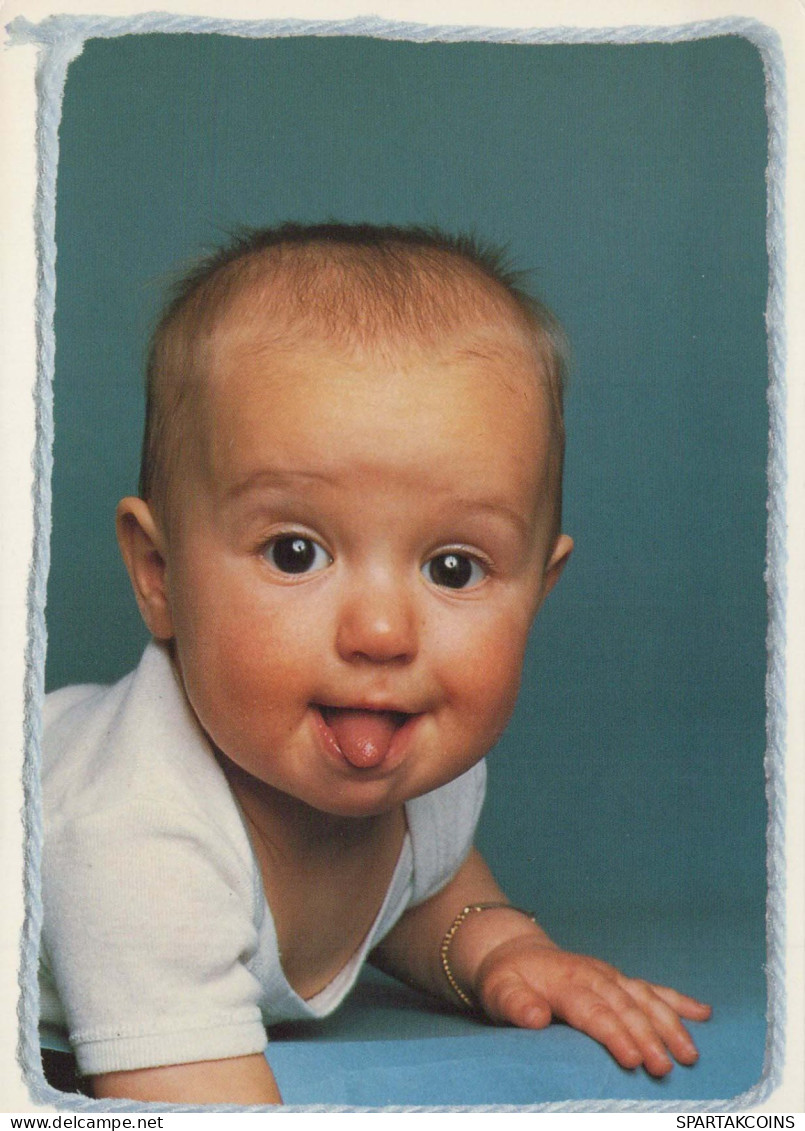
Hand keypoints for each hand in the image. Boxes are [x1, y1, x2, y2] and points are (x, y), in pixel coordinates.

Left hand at [472, 936, 711, 1075]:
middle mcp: (594, 976)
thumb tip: (536, 1018)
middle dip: (648, 1037)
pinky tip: (703, 1014)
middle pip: (626, 1008)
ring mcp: (610, 976)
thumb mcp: (499, 991)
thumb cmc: (507, 980)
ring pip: (646, 998)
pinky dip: (678, 1000)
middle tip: (666, 1067)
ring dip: (670, 1024)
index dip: (614, 1034)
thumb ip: (516, 1005)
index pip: (594, 1011)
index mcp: (566, 982)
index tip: (632, 1059)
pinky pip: (652, 988)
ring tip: (690, 1053)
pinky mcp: (619, 980)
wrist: (515, 952)